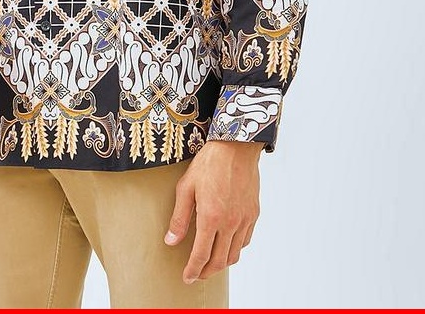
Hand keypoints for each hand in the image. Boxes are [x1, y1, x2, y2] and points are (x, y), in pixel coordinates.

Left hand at [164, 140, 263, 283]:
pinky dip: (235, 248)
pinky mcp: (253, 213)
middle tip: (196, 273)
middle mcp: (230, 223)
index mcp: (211, 217)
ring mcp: (244, 219)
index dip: (193, 270)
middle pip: (219, 261)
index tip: (187, 277)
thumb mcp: (186, 187)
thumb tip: (171, 240)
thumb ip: (179, 217)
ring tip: (210, 261)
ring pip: (235, 254)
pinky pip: (245, 240)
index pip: (201, 256)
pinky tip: (226, 242)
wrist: (236, 147)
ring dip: (221, 263)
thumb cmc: (209, 163)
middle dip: (206, 272)